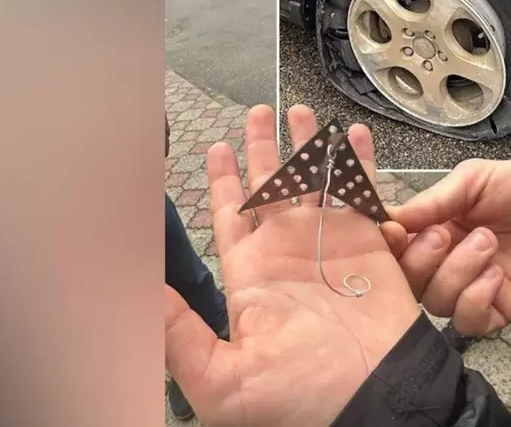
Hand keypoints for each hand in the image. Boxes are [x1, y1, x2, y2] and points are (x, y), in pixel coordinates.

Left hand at [165, 105, 419, 426]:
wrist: (372, 399)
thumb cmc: (299, 398)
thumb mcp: (221, 377)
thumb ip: (178, 333)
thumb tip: (138, 294)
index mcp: (251, 275)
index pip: (232, 215)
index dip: (223, 181)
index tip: (217, 148)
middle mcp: (288, 252)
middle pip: (270, 186)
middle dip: (262, 149)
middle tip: (258, 114)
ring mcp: (331, 244)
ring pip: (313, 180)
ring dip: (307, 145)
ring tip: (300, 113)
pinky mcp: (369, 243)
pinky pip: (360, 191)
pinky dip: (356, 160)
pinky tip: (350, 135)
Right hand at [389, 158, 510, 335]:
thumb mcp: (476, 179)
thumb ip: (434, 199)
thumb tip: (388, 218)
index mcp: (434, 228)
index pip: (395, 248)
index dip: (387, 246)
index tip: (392, 232)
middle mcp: (446, 262)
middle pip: (408, 282)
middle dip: (421, 260)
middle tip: (446, 235)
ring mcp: (470, 289)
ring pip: (435, 302)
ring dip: (457, 273)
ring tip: (489, 244)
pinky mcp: (496, 311)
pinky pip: (467, 323)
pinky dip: (476, 299)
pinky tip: (497, 275)